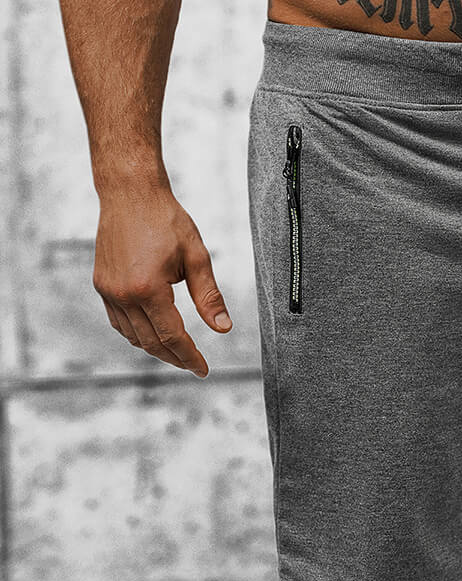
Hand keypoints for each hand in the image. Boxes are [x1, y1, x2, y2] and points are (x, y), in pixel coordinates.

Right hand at [93, 185, 231, 377]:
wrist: (130, 193)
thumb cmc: (166, 220)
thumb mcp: (196, 257)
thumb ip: (209, 296)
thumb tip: (223, 329)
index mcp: (149, 288)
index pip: (173, 337)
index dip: (190, 357)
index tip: (203, 370)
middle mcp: (123, 294)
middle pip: (152, 343)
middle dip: (175, 358)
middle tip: (194, 365)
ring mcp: (109, 291)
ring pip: (133, 337)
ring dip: (155, 349)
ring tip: (177, 353)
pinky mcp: (101, 285)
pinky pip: (119, 322)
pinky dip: (136, 334)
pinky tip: (152, 335)